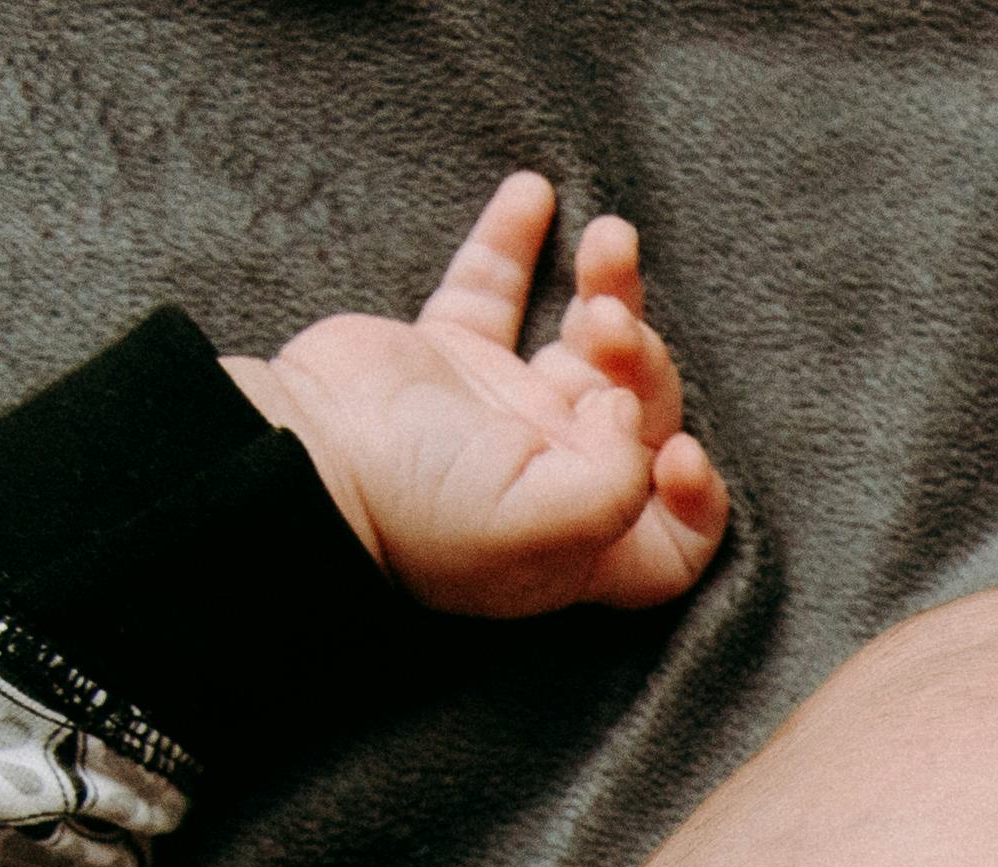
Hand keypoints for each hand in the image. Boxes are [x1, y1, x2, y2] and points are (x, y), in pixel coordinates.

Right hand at [231, 172, 733, 619]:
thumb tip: (638, 421)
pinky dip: (515, 239)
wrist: (297, 456)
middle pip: (641, 414)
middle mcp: (551, 477)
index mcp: (580, 542)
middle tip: (606, 328)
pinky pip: (494, 288)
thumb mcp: (539, 528)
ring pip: (584, 342)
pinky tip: (535, 193)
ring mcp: (501, 413)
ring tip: (607, 238)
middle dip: (644, 361)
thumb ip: (616, 487)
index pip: (675, 539)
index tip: (678, 454)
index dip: (700, 501)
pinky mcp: (448, 355)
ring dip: (610, 286)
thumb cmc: (416, 510)